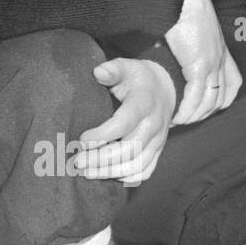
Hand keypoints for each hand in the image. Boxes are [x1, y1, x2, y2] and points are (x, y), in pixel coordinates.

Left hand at [78, 58, 176, 185]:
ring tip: (86, 172)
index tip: (82, 139)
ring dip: (110, 172)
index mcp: (143, 104)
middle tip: (78, 162)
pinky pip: (145, 171)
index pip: (123, 124)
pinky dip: (127, 178)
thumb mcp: (127, 66)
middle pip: (129, 150)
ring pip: (136, 165)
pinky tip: (107, 175)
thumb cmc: (138, 78)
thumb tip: (97, 72)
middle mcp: (153, 125)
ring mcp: (157, 141)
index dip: (101, 135)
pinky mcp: (158, 151)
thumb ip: (112, 69)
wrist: (167, 88)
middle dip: (101, 160)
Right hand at [164, 0, 241, 124]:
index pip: (233, 84)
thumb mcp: (191, 30)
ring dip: (193, 115)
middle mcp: (221, 60)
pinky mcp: (199, 67)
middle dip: (204, 113)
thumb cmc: (182, 7)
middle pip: (221, 98)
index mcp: (222, 51)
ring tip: (177, 121)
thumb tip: (166, 49)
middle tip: (185, 119)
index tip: (204, 108)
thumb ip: (186, 44)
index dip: (221, 100)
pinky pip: (195, 97)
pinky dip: (186, 110)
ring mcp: (213, 65)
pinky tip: (176, 115)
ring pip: (209, 102)